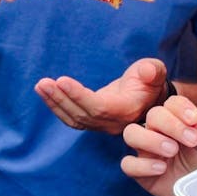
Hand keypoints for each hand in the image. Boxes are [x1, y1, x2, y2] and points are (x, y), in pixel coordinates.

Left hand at [36, 58, 166, 134]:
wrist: (149, 97)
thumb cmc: (151, 81)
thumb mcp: (155, 72)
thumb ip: (152, 71)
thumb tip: (148, 70)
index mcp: (125, 111)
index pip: (98, 107)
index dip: (79, 95)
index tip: (62, 80)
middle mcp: (112, 123)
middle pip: (82, 114)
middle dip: (61, 98)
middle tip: (44, 82)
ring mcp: (101, 124)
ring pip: (74, 118)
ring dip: (55, 102)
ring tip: (40, 85)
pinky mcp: (92, 121)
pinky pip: (71, 118)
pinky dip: (56, 106)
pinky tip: (44, 92)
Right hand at [120, 93, 196, 195]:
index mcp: (175, 119)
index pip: (172, 104)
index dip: (181, 108)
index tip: (194, 119)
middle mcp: (156, 130)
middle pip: (152, 115)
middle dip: (171, 124)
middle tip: (191, 140)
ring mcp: (145, 150)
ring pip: (131, 133)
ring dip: (151, 140)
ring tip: (172, 151)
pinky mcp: (138, 171)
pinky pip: (128, 164)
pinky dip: (143, 165)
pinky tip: (161, 169)